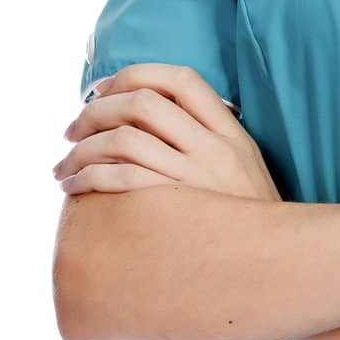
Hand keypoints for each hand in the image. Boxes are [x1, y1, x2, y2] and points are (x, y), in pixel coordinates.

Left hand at [53, 63, 281, 201]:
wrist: (276, 263)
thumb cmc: (248, 215)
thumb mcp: (243, 163)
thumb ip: (208, 135)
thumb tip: (153, 115)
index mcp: (229, 130)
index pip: (181, 79)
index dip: (135, 75)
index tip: (102, 91)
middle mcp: (214, 147)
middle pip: (143, 103)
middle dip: (95, 111)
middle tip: (71, 129)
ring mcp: (197, 177)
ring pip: (125, 140)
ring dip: (82, 149)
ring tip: (63, 166)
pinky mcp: (179, 209)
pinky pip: (122, 180)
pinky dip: (89, 178)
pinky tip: (75, 188)